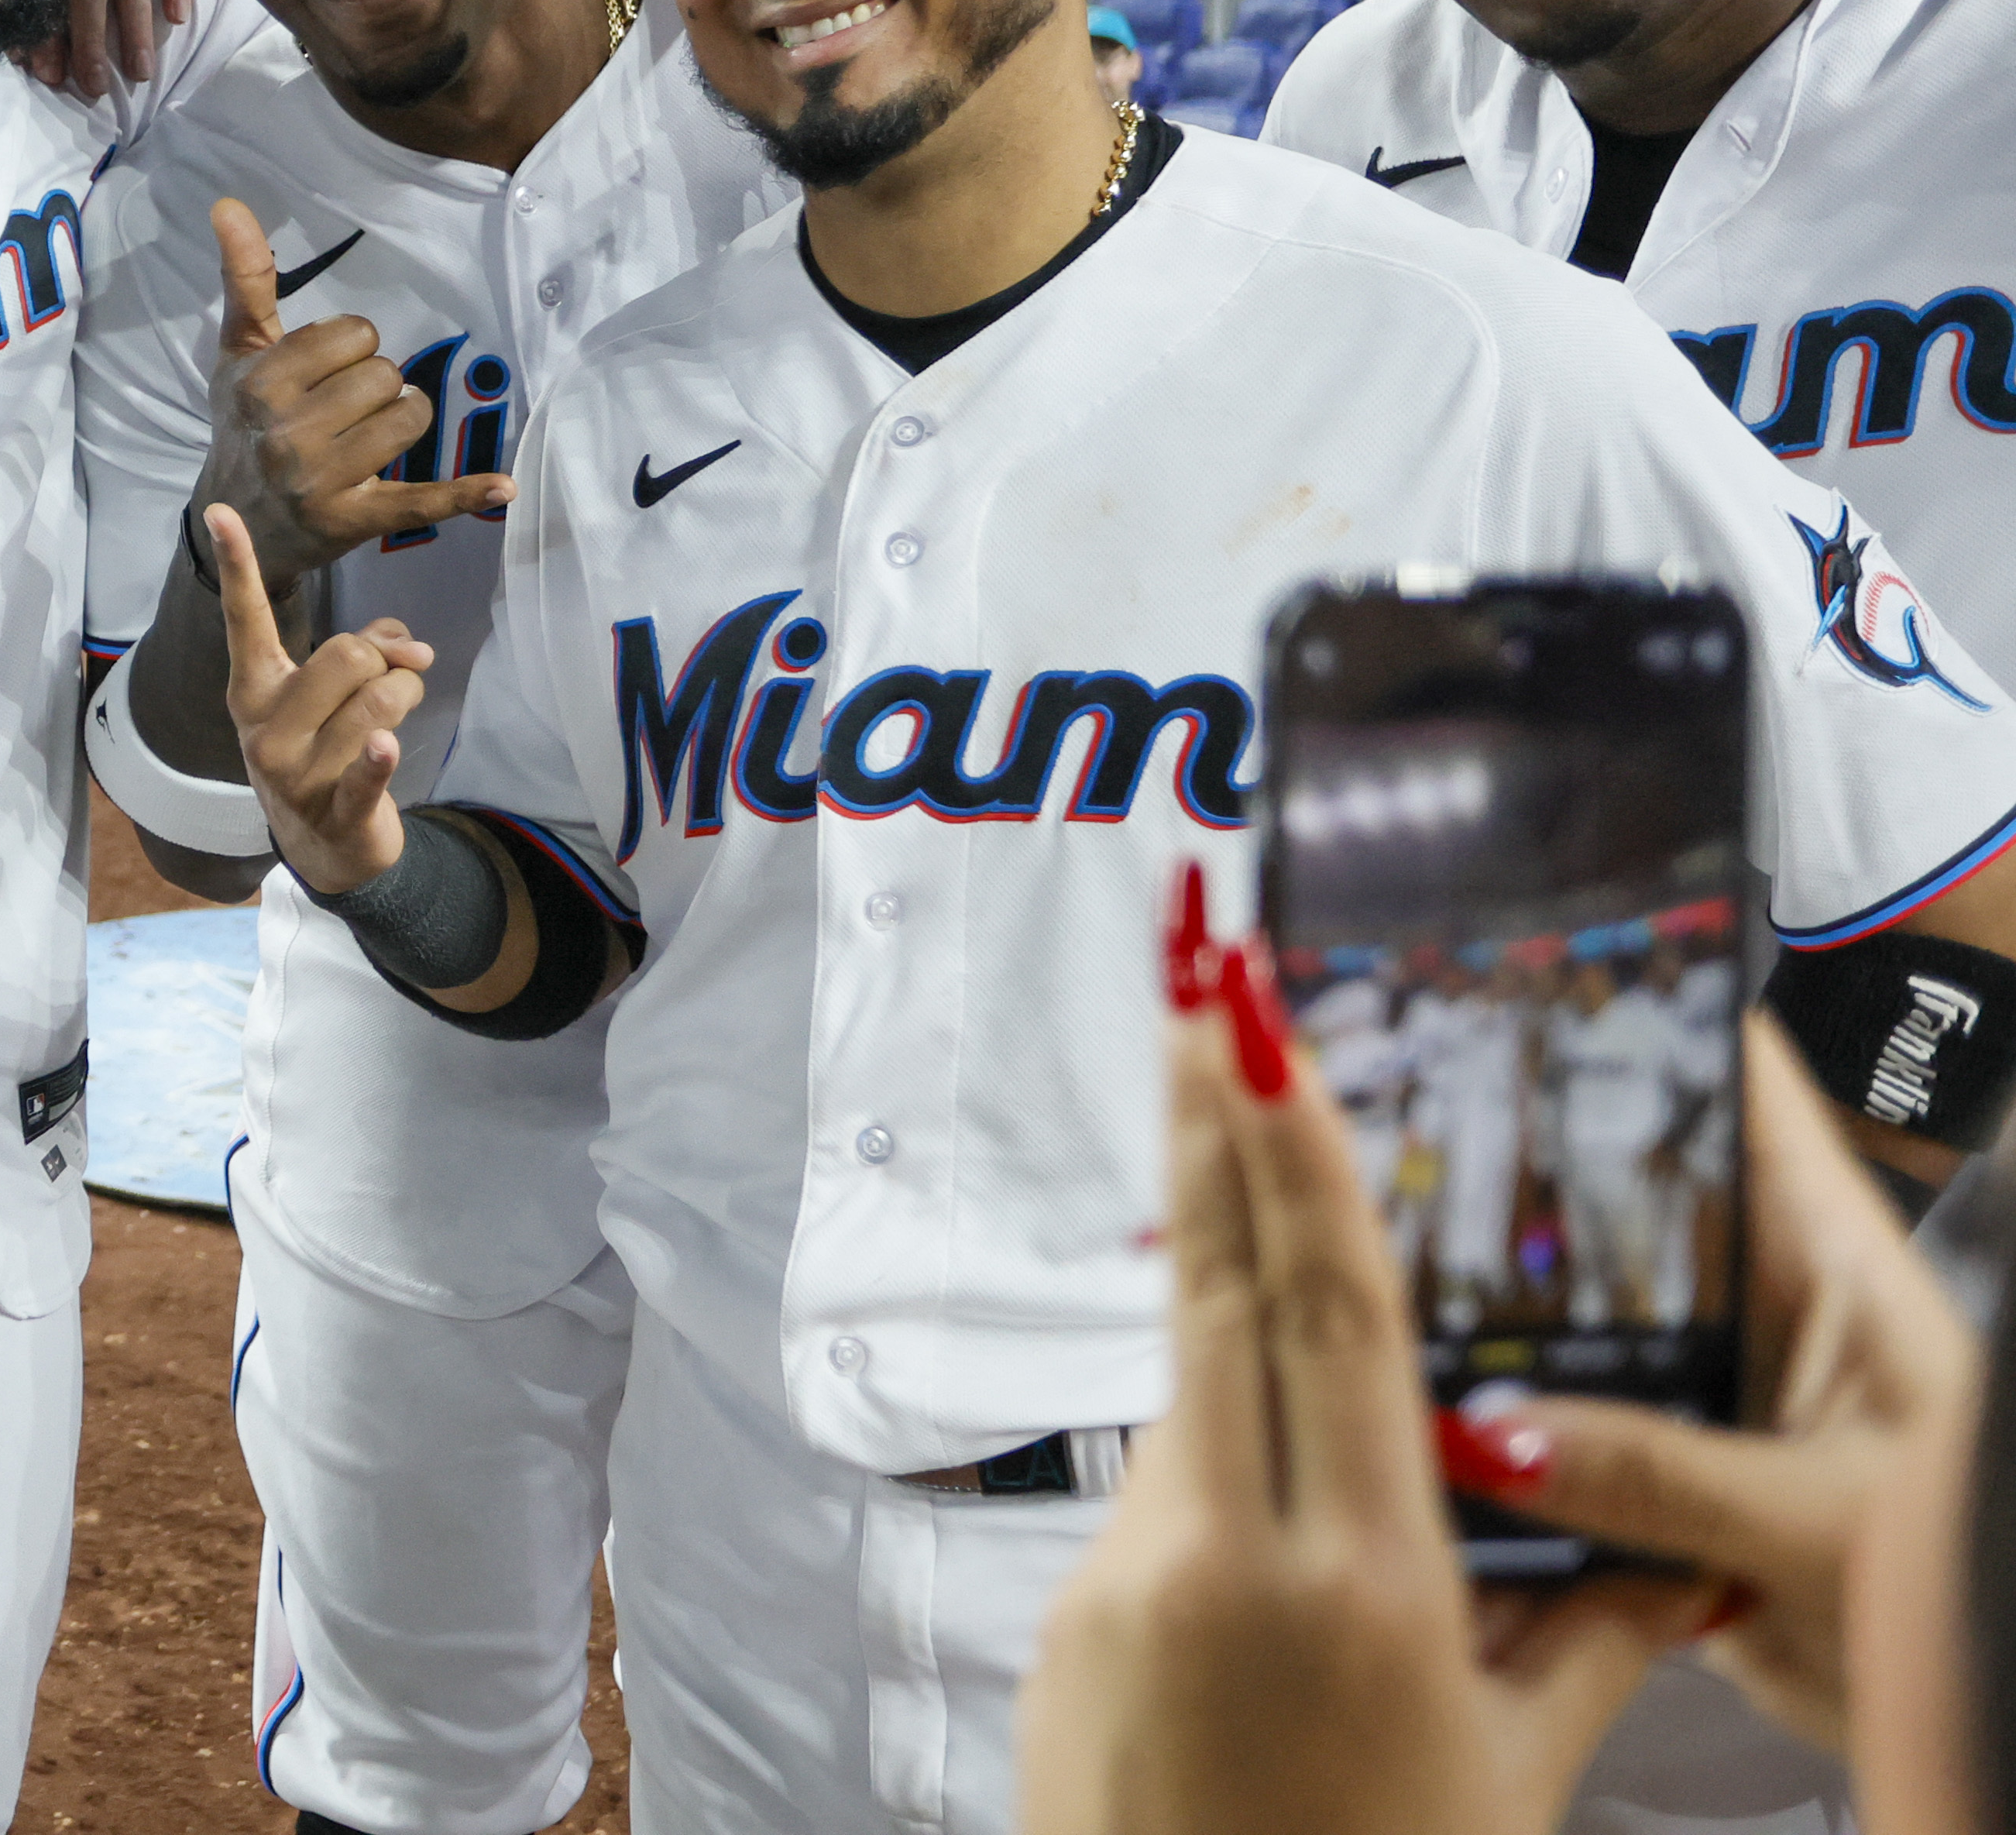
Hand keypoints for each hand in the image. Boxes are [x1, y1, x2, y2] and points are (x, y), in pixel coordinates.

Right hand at [191, 197, 514, 587]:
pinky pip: (421, 500)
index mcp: (261, 383)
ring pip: (408, 419)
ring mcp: (321, 481)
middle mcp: (287, 431)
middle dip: (374, 386)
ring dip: (404, 421)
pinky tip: (505, 488)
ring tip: (372, 437)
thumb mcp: (238, 353)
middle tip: (345, 411)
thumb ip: (245, 277)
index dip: (351, 347)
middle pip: (383, 374)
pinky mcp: (354, 521)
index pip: (353, 334)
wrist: (237, 525)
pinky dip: (465, 494)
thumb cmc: (244, 426)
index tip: (327, 372)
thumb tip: (229, 203)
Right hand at [210, 503, 433, 897]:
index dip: (238, 564)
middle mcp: (264, 728)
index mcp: (253, 690)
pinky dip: (379, 758)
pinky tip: (382, 748)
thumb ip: (365, 649)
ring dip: (407, 697)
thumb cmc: (325, 749)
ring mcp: (295, 773)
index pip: (245, 619)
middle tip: (397, 677)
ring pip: (377, 699)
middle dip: (386, 659)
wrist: (323, 847)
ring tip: (397, 717)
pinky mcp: (336, 810)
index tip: (220, 510)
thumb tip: (409, 644)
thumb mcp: (329, 694)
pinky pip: (366, 771)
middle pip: (345, 655)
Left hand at [1015, 973, 1715, 1834]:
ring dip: (1235, 1339)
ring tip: (1273, 1283)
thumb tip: (1661, 1540)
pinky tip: (1267, 1547)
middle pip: (1219, 1295)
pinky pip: (1161, 1506)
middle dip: (1209, 1129)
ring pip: (1193, 1406)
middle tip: (1191, 977)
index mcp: (1359, 1580)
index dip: (1288, 1158)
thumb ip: (1582, 1632)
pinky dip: (1218, 1484)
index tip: (1249, 1025)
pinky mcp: (1070, 1619)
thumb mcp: (1521, 1771)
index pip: (1323, 1316)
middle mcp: (1226, 1556)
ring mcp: (1129, 1581)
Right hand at [1469, 1020, 1985, 1756]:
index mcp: (1849, 1279)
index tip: (1555, 957)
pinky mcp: (1688, 1484)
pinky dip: (1516, 1416)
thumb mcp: (1823, 1521)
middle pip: (1648, 1201)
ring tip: (1384, 1238)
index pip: (1757, 1105)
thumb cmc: (1964, 1597)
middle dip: (1538, 1161)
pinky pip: (1582, 1426)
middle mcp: (1781, 1321)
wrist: (1979, 1734)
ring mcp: (1732, 1400)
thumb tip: (1490, 1432)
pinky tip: (1430, 1397)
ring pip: (1601, 1318)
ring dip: (1514, 1304)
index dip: (1665, 1017)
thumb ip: (1658, 1474)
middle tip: (1408, 1101)